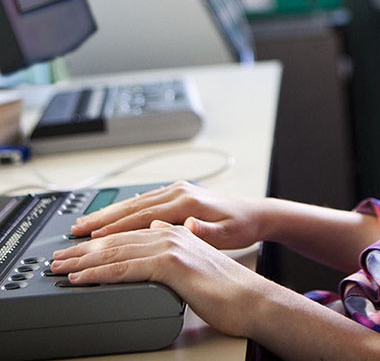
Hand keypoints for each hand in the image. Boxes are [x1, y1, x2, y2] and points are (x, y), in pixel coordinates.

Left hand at [51, 221, 263, 337]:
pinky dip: (99, 273)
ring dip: (83, 260)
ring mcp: (171, 245)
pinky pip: (126, 267)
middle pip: (117, 237)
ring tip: (61, 268)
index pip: (129, 231)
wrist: (248, 298)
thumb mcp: (194, 261)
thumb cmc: (224, 288)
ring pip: (117, 250)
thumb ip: (174, 247)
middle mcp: (172, 231)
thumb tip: (154, 233)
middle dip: (83, 249)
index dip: (99, 240)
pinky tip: (82, 279)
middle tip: (58, 258)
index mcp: (176, 229)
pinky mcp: (171, 264)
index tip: (76, 250)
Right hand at [71, 180, 265, 249]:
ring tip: (85, 222)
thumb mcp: (227, 234)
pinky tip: (111, 215)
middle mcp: (180, 192)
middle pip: (134, 206)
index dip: (118, 227)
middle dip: (103, 218)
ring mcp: (178, 190)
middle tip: (76, 228)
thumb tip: (189, 226)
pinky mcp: (179, 193)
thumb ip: (206, 231)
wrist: (255, 214)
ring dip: (110, 212)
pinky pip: (145, 200)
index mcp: (187, 202)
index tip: (94, 236)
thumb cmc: (241, 227)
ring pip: (136, 202)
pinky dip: (125, 209)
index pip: (145, 216)